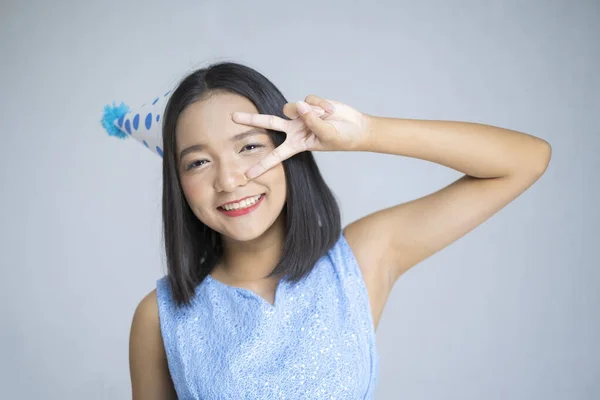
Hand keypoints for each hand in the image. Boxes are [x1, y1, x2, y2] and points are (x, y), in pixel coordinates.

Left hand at [232, 95, 371, 178]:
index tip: (246, 174)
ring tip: (326, 117)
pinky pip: (309, 99)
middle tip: (232, 117)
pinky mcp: (308, 104)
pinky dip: (321, 105)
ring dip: (310, 111)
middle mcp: (294, 129)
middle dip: (251, 120)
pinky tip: (331, 111)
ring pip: (292, 107)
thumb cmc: (343, 138)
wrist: (357, 128)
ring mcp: (301, 116)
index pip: (275, 156)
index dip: (262, 165)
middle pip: (268, 123)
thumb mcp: (328, 135)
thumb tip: (299, 106)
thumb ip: (312, 121)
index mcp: (297, 144)